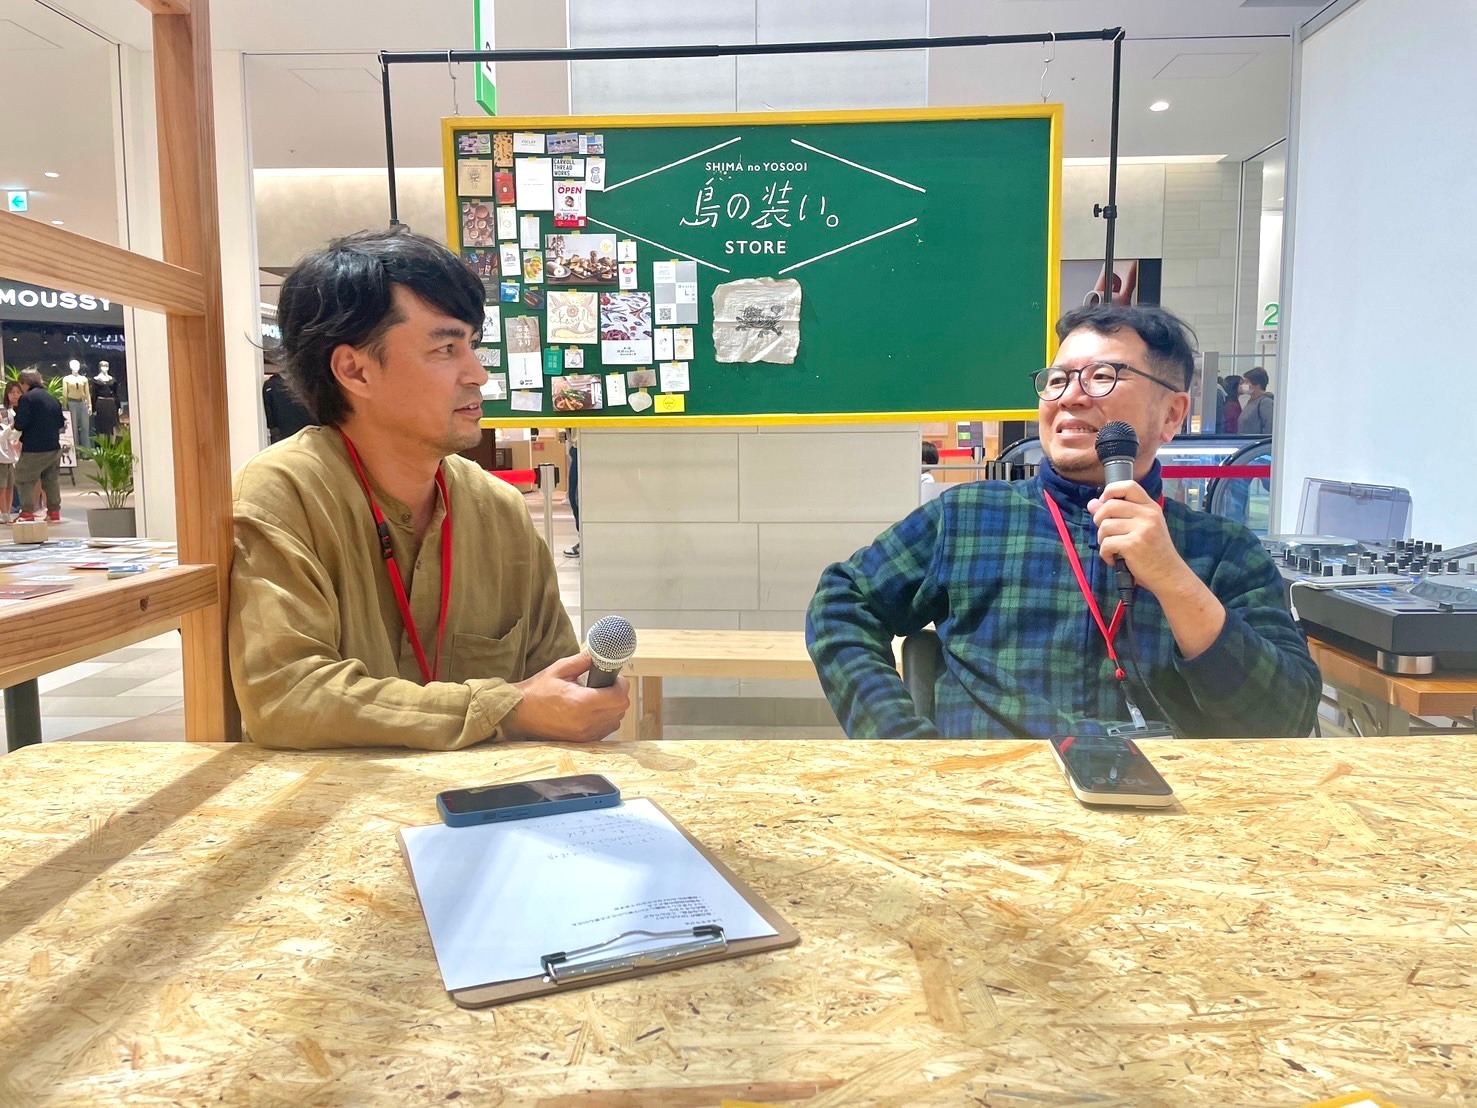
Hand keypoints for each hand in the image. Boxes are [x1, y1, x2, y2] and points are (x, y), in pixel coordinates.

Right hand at [504, 651, 630, 742]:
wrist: (520, 713)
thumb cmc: (537, 691)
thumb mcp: (560, 669)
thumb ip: (584, 660)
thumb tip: (601, 651)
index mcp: (581, 702)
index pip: (619, 697)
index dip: (621, 684)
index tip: (615, 678)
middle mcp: (586, 722)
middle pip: (621, 709)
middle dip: (618, 695)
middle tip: (606, 685)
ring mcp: (584, 734)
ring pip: (616, 721)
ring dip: (613, 708)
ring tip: (598, 698)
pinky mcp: (582, 741)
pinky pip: (605, 730)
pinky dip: (605, 719)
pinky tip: (592, 710)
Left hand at [1088, 480, 1193, 596]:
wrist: (1168, 575)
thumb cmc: (1154, 552)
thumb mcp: (1141, 528)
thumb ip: (1118, 514)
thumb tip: (1092, 503)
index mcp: (1151, 507)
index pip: (1128, 485)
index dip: (1110, 491)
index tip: (1105, 503)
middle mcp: (1148, 515)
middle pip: (1109, 506)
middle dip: (1099, 520)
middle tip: (1106, 533)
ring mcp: (1142, 529)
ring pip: (1104, 526)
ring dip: (1102, 540)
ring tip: (1112, 548)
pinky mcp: (1133, 545)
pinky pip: (1106, 544)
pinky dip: (1105, 554)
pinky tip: (1114, 559)